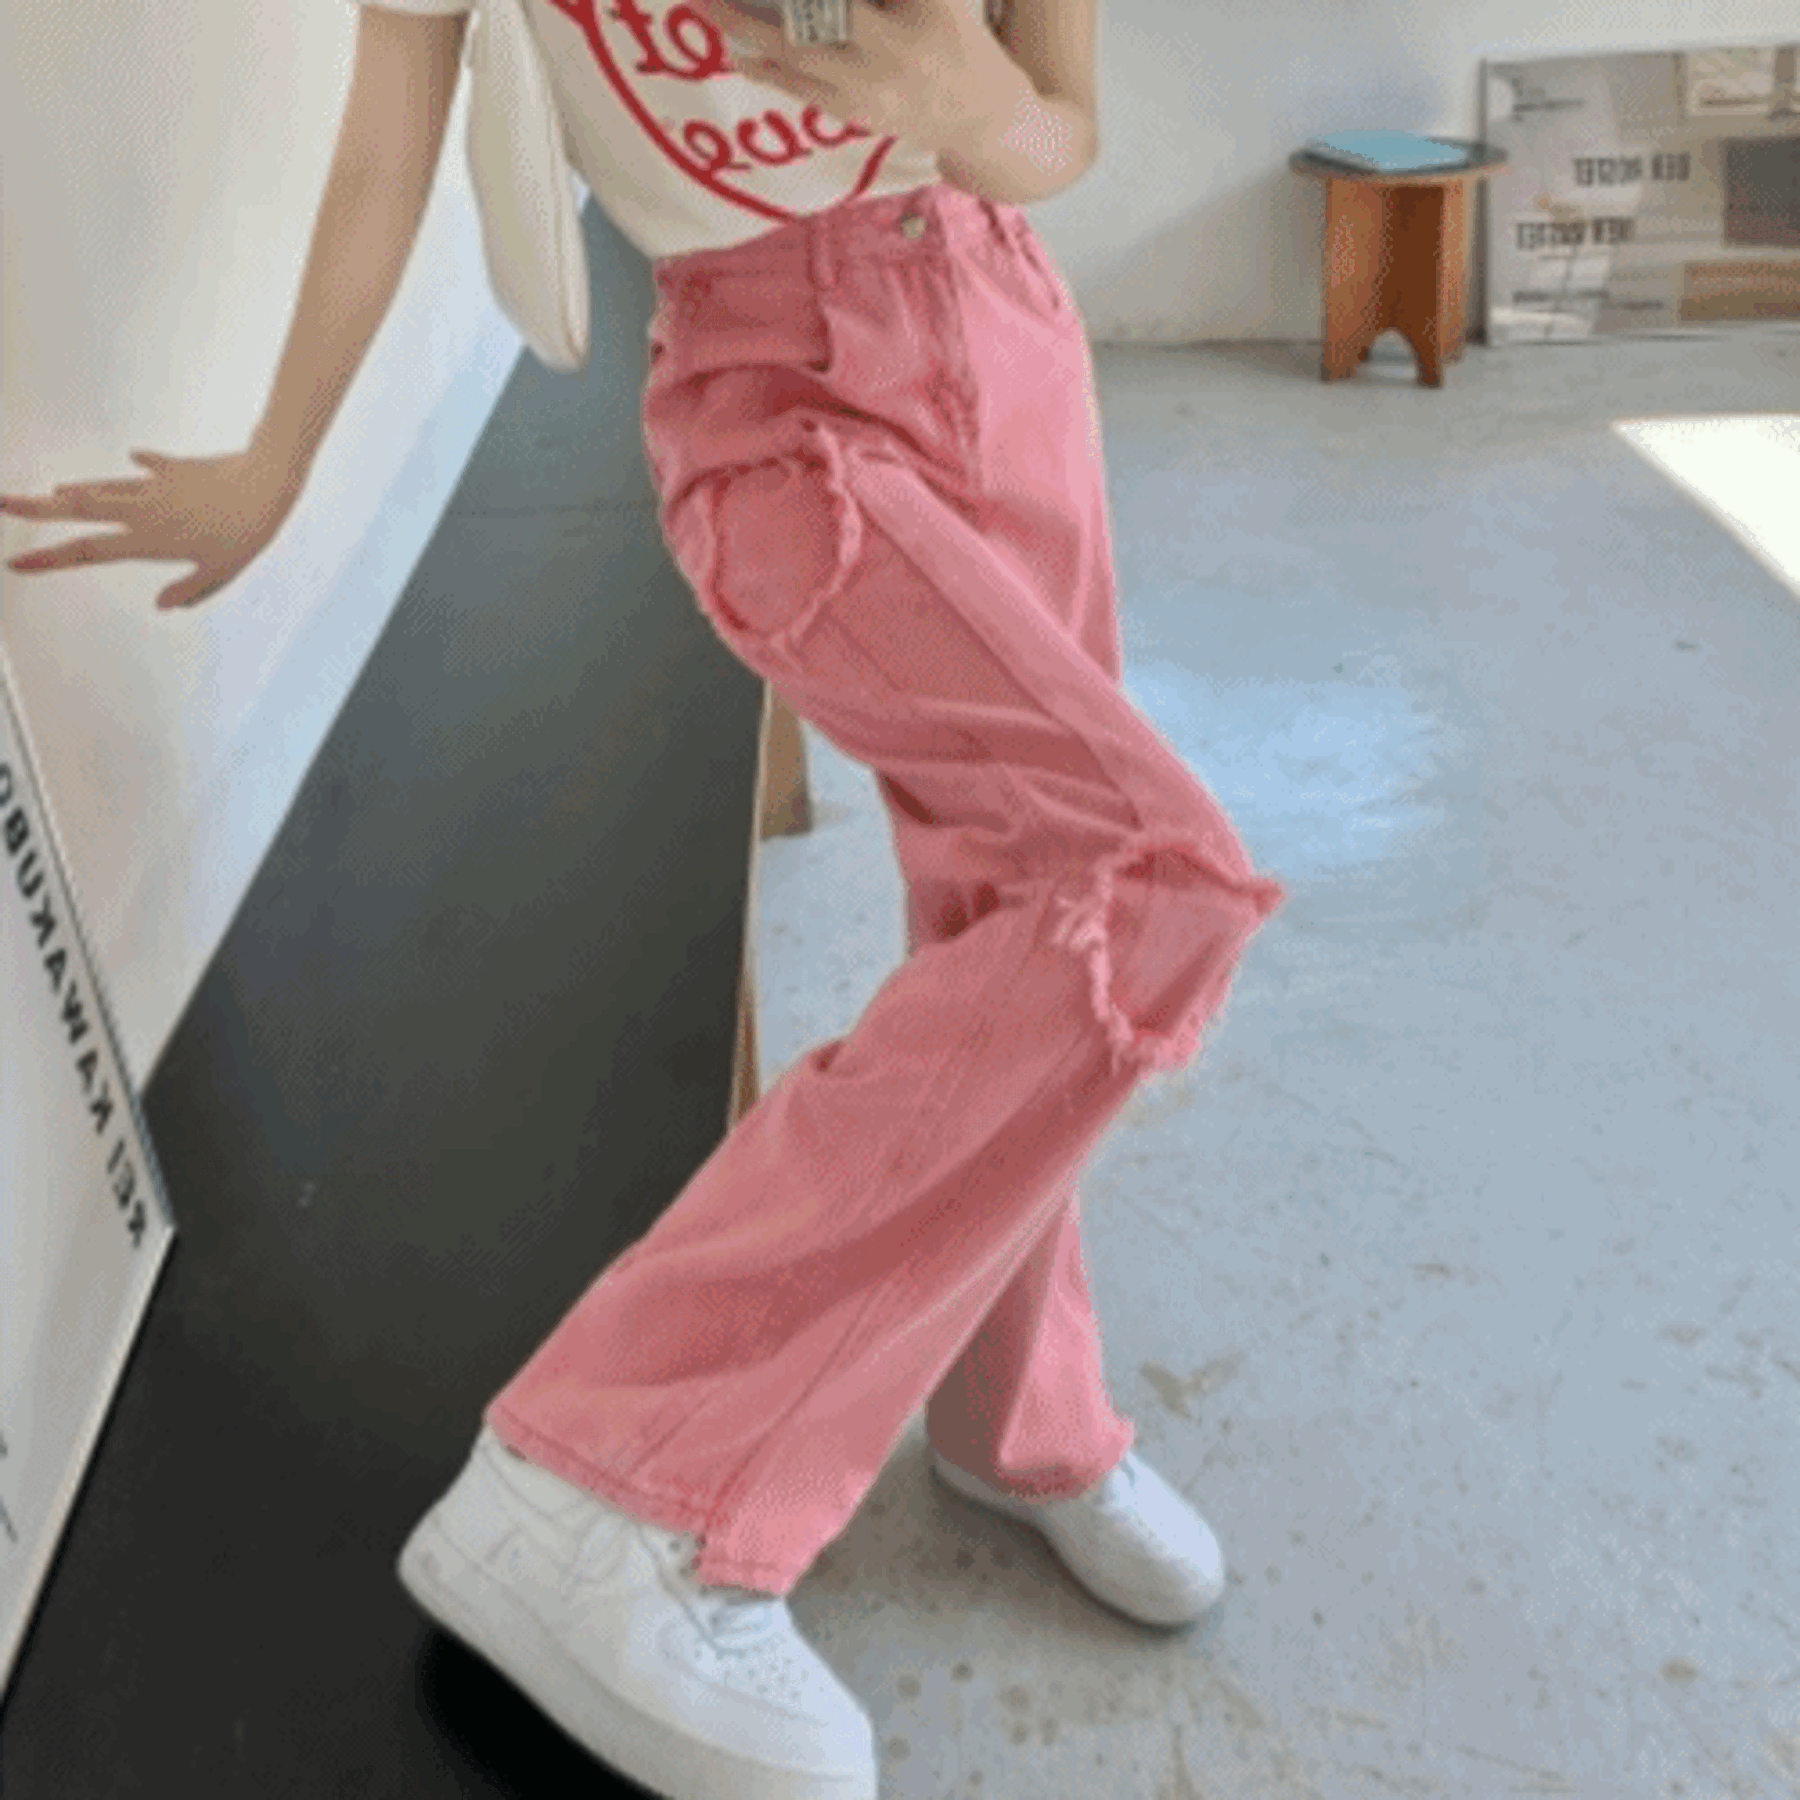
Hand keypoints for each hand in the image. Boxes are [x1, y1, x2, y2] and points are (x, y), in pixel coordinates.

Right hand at [1, 446, 300, 610]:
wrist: (265, 482)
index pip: (87, 552)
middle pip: (78, 510)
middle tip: (3, 503)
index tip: (16, 563)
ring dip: (78, 491)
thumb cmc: (247, 532)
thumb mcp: (221, 573)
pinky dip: (140, 467)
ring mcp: (155, 486)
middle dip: (36, 508)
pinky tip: (132, 460)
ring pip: (104, 488)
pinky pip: (150, 468)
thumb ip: (189, 590)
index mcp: (147, 539)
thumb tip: (161, 605)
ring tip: (54, 493)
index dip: (48, 559)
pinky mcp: (175, 469)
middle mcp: (141, 510)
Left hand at [688, 0, 1016, 157]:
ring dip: (747, 31)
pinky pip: (801, 88)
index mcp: (920, 12)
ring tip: (707, 7)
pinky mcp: (856, 113)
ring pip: (797, 56)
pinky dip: (768, 67)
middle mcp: (891, 52)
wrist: (977, 116)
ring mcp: (868, 89)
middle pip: (814, 17)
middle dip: (761, 8)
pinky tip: (739, 51)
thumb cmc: (958, 36)